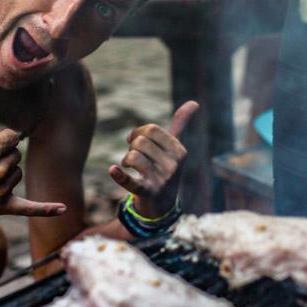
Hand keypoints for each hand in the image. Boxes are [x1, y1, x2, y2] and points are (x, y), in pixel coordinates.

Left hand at [108, 101, 198, 217]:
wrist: (162, 205)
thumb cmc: (166, 169)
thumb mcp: (175, 148)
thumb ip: (181, 125)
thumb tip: (194, 102)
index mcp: (180, 152)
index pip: (151, 129)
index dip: (138, 132)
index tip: (135, 141)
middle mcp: (173, 166)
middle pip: (140, 142)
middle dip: (132, 147)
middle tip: (135, 157)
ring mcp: (161, 181)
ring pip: (132, 157)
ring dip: (126, 160)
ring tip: (129, 166)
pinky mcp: (147, 193)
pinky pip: (131, 182)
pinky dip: (119, 176)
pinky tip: (113, 170)